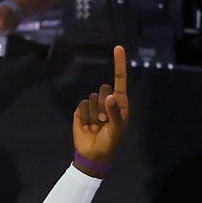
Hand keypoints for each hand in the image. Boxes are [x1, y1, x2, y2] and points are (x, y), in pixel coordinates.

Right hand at [72, 46, 130, 170]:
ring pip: (92, 98)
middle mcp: (107, 101)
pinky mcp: (81, 110)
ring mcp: (94, 105)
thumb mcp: (117, 130)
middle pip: (104, 88)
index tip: (118, 48)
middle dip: (103, 105)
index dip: (119, 64)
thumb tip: (109, 97)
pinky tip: (88, 126)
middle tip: (104, 121)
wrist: (93, 154)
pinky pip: (82, 105)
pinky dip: (85, 117)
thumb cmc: (110, 142)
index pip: (120, 80)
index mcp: (120, 103)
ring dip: (94, 114)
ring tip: (97, 126)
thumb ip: (115, 113)